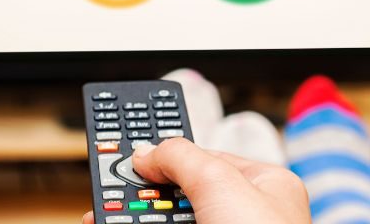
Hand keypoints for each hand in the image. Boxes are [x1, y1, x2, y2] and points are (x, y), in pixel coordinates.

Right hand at [82, 138, 310, 223]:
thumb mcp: (220, 184)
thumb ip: (180, 157)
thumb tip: (147, 153)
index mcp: (265, 187)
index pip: (207, 159)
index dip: (169, 157)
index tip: (134, 159)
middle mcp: (245, 216)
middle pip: (183, 196)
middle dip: (145, 195)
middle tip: (111, 194)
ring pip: (171, 223)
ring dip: (136, 218)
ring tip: (105, 216)